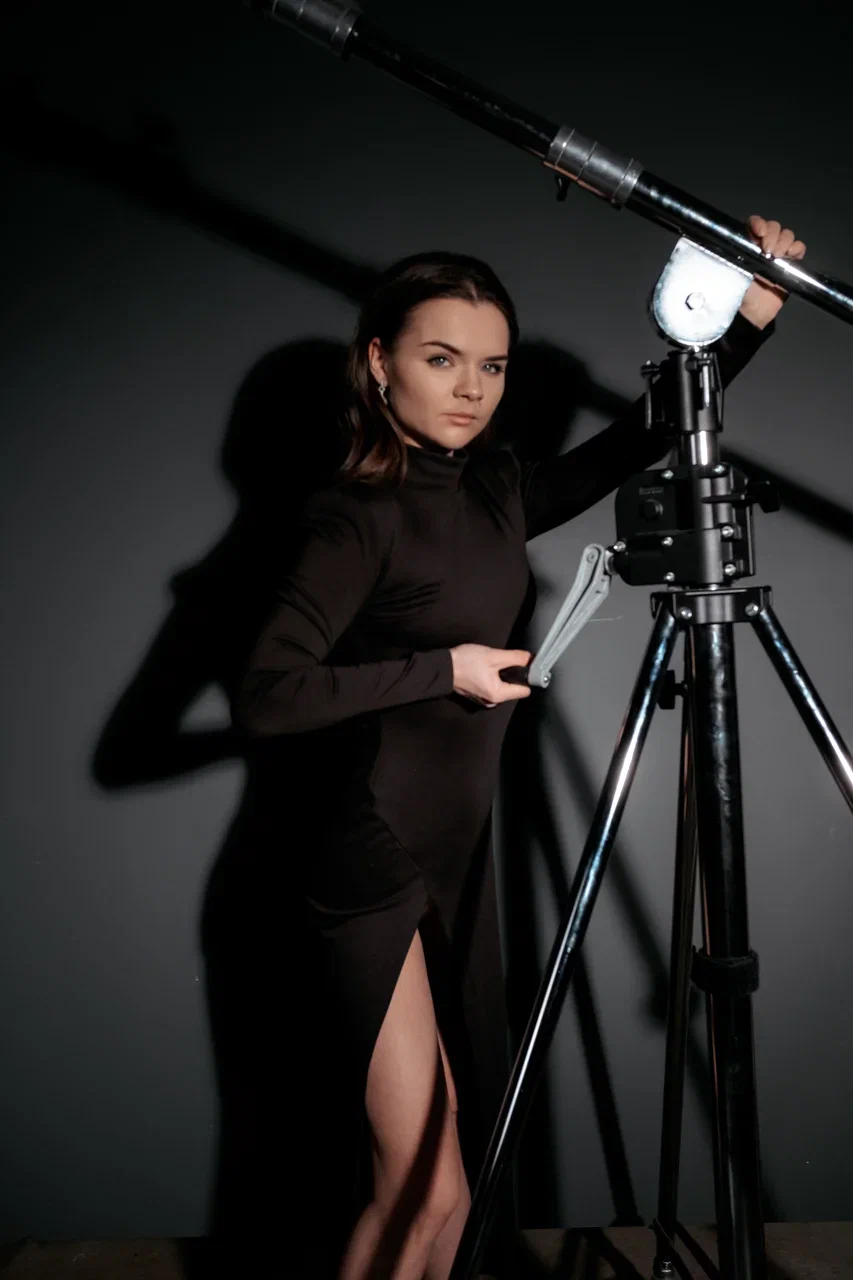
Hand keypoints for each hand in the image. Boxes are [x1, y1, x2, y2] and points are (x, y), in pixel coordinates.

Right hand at [449, 644, 531, 707]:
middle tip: (504, 661)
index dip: (527, 677)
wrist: (442, 667)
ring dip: (501, 676)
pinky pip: (492, 687)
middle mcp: (492, 701)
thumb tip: (530, 658)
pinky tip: (484, 669)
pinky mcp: (477, 695)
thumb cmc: (465, 662)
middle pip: (514, 689)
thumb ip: (515, 658)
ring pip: (503, 687)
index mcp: (498, 695)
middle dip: (513, 675)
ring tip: (492, 664)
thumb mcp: (493, 656)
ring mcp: (484, 699)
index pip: (525, 690)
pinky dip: (492, 678)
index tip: (524, 666)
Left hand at [738, 214, 806, 328]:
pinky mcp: (792, 263)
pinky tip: (791, 256)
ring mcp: (779, 252)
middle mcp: (764, 244)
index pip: (755, 223)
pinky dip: (797, 248)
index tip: (759, 232)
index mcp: (748, 243)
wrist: (753, 312)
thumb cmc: (739, 292)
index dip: (758, 223)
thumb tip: (741, 244)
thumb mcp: (733, 271)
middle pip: (774, 226)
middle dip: (772, 235)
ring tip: (776, 257)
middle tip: (767, 251)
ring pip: (787, 234)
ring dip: (784, 242)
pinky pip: (799, 248)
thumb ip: (738, 255)